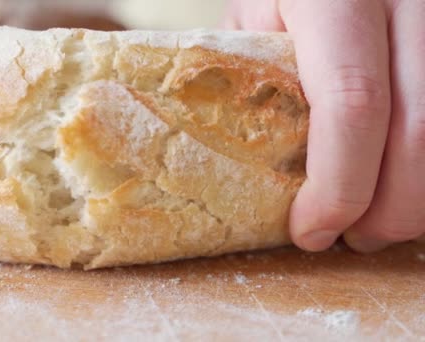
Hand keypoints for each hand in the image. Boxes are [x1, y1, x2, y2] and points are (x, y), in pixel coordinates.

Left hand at [225, 0, 424, 252]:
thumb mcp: (251, 25)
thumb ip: (255, 86)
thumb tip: (254, 176)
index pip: (353, 104)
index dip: (338, 186)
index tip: (310, 230)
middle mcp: (404, 1)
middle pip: (418, 130)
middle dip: (389, 209)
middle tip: (352, 238)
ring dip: (418, 199)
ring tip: (378, 222)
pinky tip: (402, 185)